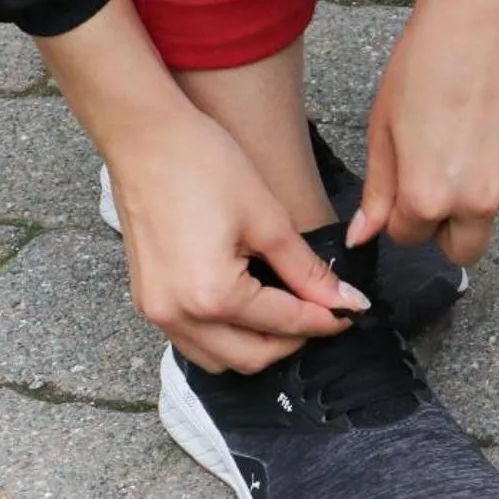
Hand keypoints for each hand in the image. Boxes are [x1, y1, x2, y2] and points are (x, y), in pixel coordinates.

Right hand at [36, 0, 359, 372]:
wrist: (145, 140)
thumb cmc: (207, 167)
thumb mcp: (268, 220)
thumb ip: (306, 270)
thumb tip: (345, 299)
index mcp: (212, 296)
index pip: (283, 324)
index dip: (325, 319)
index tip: (352, 311)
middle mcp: (178, 316)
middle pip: (250, 357)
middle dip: (293, 341)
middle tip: (325, 312)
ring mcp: (155, 312)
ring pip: (218, 358)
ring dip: (258, 345)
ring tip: (290, 313)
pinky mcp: (146, 301)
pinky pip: (192, 340)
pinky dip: (226, 336)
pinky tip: (251, 309)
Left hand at [352, 0, 498, 266]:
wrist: (482, 20)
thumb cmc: (423, 65)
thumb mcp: (383, 129)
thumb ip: (378, 191)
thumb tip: (362, 236)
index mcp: (429, 196)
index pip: (409, 238)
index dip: (401, 215)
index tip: (403, 184)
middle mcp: (477, 199)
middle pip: (461, 250)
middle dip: (445, 230)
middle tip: (434, 184)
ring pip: (487, 211)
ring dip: (473, 192)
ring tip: (462, 134)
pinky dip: (497, 165)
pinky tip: (487, 122)